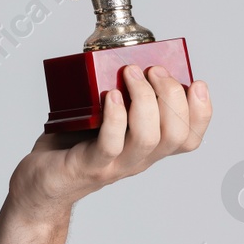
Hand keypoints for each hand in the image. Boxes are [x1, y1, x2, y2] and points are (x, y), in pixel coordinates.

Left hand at [7, 65, 212, 224]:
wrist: (42, 185)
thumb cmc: (71, 146)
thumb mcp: (103, 119)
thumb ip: (121, 97)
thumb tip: (130, 59)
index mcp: (147, 148)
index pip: (189, 137)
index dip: (201, 112)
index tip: (196, 83)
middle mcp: (138, 160)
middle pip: (175, 135)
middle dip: (171, 96)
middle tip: (154, 70)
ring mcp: (114, 165)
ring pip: (148, 139)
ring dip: (145, 100)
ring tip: (130, 74)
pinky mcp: (88, 166)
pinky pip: (110, 144)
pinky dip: (114, 117)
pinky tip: (110, 96)